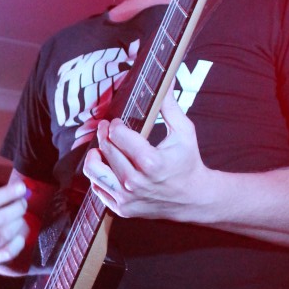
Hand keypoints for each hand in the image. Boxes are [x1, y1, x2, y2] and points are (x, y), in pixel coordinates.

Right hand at [0, 179, 30, 267]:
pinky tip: (21, 237)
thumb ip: (2, 197)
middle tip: (23, 204)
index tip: (21, 188)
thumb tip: (21, 189)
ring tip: (21, 219)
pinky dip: (18, 243)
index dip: (6, 194)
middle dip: (15, 209)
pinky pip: (7, 252)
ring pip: (2, 236)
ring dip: (17, 225)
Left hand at [84, 88, 210, 220]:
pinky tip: (106, 165)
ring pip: (94, 171)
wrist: (193, 199)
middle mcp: (135, 182)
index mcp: (151, 162)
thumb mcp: (184, 132)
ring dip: (94, 155)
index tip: (117, 122)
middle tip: (107, 128)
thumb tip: (166, 79)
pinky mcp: (122, 209)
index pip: (118, 136)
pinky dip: (99, 175)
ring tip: (100, 146)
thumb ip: (170, 106)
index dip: (115, 126)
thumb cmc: (188, 162)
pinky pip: (98, 188)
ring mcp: (127, 198)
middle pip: (106, 150)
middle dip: (104, 134)